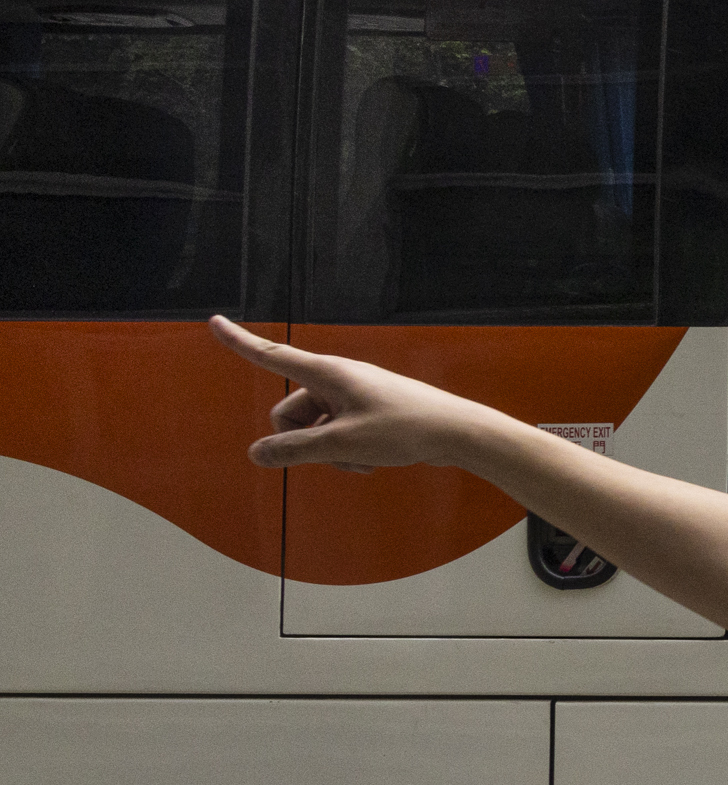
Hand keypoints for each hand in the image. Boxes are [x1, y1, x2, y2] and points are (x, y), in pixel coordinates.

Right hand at [212, 315, 496, 474]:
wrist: (457, 432)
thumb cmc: (403, 430)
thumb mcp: (343, 445)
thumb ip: (295, 450)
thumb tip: (257, 453)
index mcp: (327, 373)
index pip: (271, 355)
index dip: (239, 341)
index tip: (213, 321)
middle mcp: (337, 379)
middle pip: (290, 413)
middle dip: (302, 441)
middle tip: (339, 456)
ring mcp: (353, 395)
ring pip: (315, 430)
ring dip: (328, 452)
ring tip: (362, 462)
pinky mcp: (367, 412)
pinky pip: (338, 435)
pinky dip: (347, 452)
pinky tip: (372, 464)